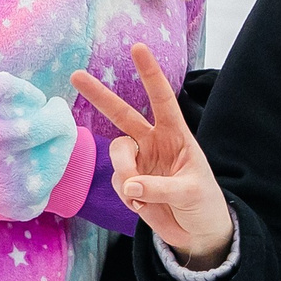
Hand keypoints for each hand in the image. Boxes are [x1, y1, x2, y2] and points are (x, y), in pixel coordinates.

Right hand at [70, 43, 231, 266]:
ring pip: (117, 156)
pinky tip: (142, 207)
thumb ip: (160, 188)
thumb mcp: (191, 193)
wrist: (197, 232)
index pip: (162, 99)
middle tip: (76, 76)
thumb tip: (129, 185)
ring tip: (140, 195)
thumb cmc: (204, 204)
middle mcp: (154, 142)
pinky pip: (117, 183)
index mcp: (176, 135)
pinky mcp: (129, 183)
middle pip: (122, 115)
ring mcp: (140, 162)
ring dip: (125, 173)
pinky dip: (127, 197)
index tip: (137, 47)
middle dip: (99, 96)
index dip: (150, 74)